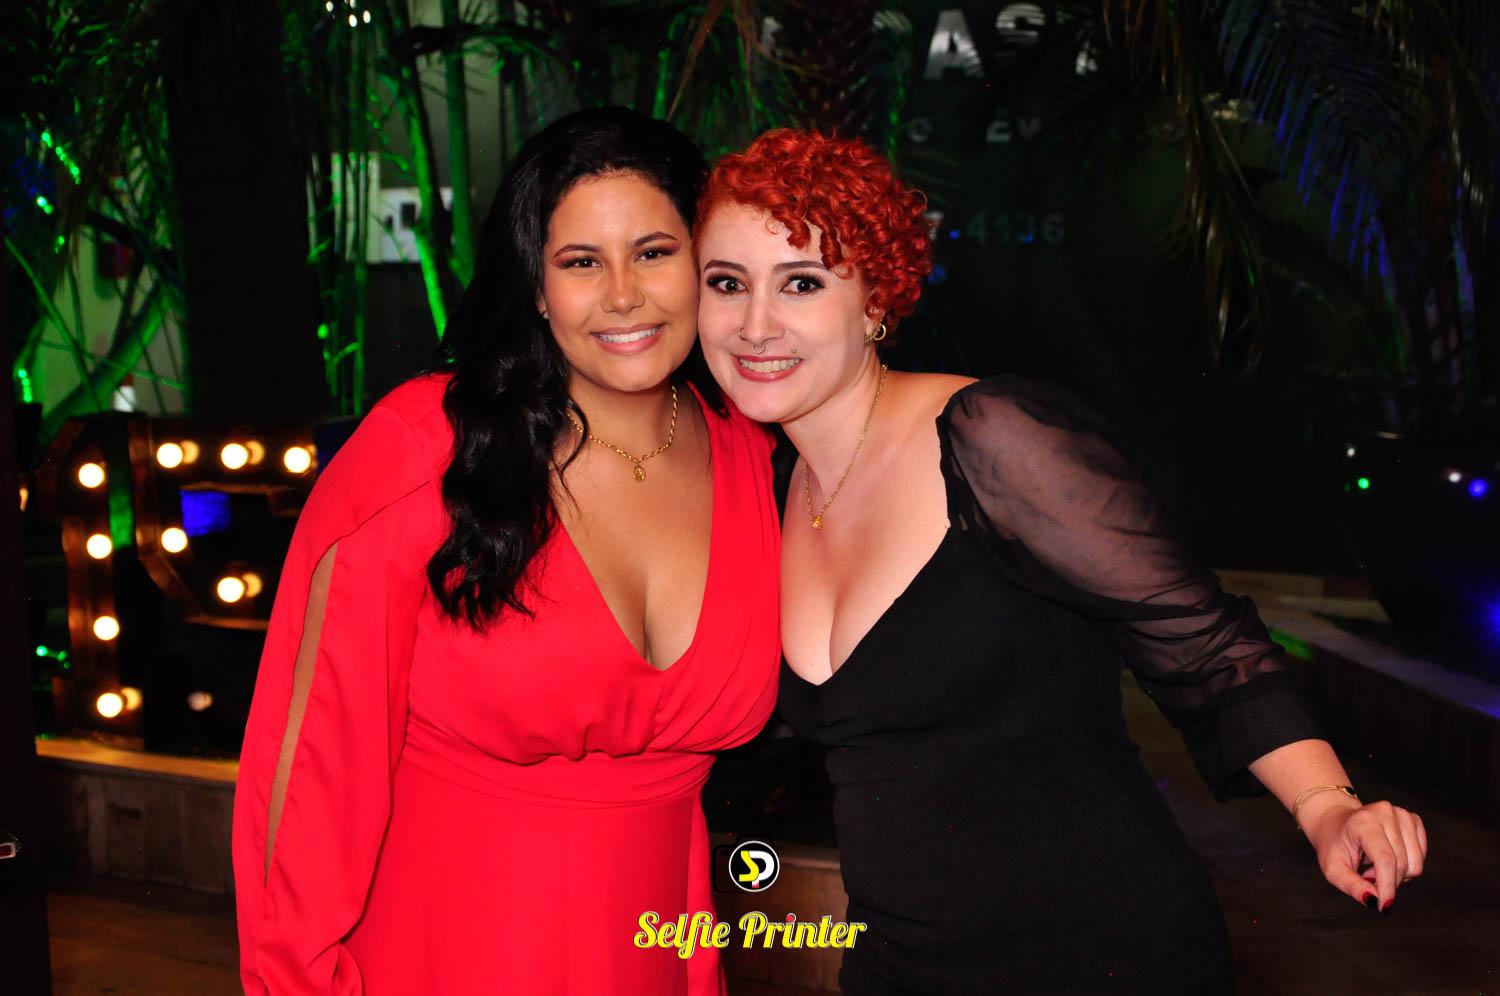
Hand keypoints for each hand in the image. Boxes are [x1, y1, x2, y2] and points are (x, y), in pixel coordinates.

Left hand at [1300, 796, 1426, 911]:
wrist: (1336, 822)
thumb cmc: (1334, 846)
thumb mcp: (1333, 869)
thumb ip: (1352, 886)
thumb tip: (1374, 901)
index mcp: (1363, 821)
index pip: (1385, 859)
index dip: (1387, 886)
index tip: (1383, 906)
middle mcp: (1385, 813)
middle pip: (1401, 864)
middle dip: (1387, 881)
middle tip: (1367, 876)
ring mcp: (1402, 814)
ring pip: (1415, 864)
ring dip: (1397, 875)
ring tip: (1375, 866)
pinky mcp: (1413, 820)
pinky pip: (1421, 856)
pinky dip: (1407, 866)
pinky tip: (1388, 859)